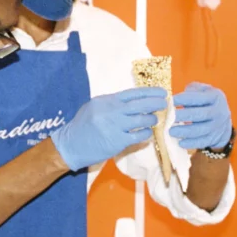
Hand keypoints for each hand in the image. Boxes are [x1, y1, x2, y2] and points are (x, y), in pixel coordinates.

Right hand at [49, 88, 168, 171]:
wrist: (71, 145)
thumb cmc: (82, 126)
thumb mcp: (94, 107)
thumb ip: (112, 104)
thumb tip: (134, 102)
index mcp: (106, 100)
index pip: (132, 93)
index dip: (149, 92)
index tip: (161, 91)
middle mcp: (111, 111)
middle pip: (140, 105)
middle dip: (155, 103)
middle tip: (165, 104)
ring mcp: (115, 126)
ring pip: (142, 120)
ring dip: (152, 119)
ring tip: (154, 120)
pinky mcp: (117, 141)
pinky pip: (138, 136)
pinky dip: (146, 133)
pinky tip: (147, 133)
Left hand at [170, 82, 231, 148]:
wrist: (222, 119)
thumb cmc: (205, 102)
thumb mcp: (202, 91)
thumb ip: (192, 90)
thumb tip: (177, 98)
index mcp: (215, 97)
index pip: (199, 98)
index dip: (185, 99)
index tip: (172, 101)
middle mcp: (219, 112)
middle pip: (201, 115)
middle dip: (185, 116)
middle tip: (172, 117)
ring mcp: (217, 126)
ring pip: (201, 130)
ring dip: (185, 131)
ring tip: (171, 131)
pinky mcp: (214, 138)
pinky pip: (202, 142)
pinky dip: (191, 143)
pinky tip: (180, 142)